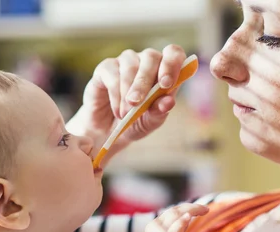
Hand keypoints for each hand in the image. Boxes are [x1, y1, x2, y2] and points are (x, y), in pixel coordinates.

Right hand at [66, 45, 187, 164]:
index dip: (172, 63)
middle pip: (151, 57)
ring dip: (128, 92)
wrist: (109, 131)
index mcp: (164, 70)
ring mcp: (125, 61)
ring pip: (130, 66)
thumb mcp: (151, 121)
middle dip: (145, 81)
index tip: (166, 84)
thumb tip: (169, 102)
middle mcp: (146, 61)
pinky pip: (112, 74)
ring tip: (125, 114)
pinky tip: (117, 110)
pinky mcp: (106, 67)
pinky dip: (115, 95)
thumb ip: (160, 111)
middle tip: (138, 103)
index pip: (173, 53)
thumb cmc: (136, 122)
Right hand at [143, 204, 208, 231]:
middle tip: (206, 209)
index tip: (199, 209)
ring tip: (204, 210)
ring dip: (191, 211)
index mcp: (152, 228)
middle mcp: (153, 229)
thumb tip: (186, 216)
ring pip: (175, 217)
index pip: (170, 213)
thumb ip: (172, 230)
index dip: (185, 208)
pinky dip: (181, 223)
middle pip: (174, 212)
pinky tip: (189, 216)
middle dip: (191, 208)